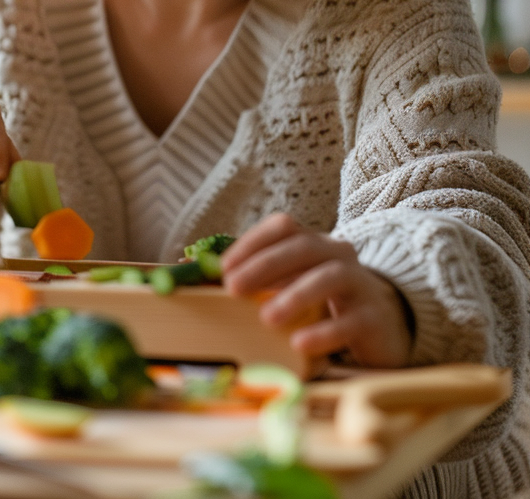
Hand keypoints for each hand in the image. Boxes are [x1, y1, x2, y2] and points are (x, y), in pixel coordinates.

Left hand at [220, 213, 412, 367]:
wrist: (383, 326)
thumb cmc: (322, 301)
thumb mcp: (288, 283)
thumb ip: (248, 274)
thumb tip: (188, 264)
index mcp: (312, 241)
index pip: (283, 227)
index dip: (251, 242)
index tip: (222, 267)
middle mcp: (337, 253)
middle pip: (302, 248)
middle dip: (264, 266)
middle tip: (233, 288)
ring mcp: (359, 283)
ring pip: (328, 277)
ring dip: (294, 295)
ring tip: (267, 317)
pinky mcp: (374, 318)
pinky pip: (350, 321)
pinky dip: (323, 332)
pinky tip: (299, 344)